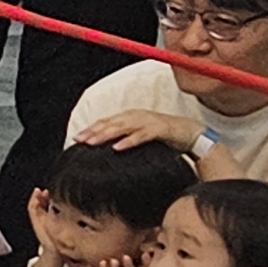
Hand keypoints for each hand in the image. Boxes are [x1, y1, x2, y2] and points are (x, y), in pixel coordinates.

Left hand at [75, 109, 201, 156]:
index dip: (90, 129)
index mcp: (130, 117)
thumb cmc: (165, 136)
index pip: (106, 122)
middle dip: (93, 132)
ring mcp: (147, 121)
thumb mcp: (140, 135)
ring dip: (105, 135)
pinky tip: (118, 148)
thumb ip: (125, 138)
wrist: (191, 132)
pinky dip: (128, 141)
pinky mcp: (159, 129)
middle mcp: (136, 116)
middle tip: (79, 140)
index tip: (76, 138)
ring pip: (122, 127)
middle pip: (110, 123)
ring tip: (91, 143)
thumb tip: (108, 150)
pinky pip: (141, 135)